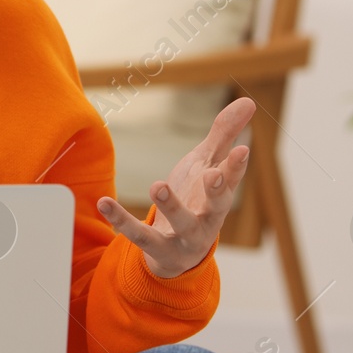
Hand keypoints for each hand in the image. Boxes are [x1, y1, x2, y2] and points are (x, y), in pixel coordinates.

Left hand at [96, 97, 255, 278]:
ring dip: (171, 206)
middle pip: (217, 207)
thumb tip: (249, 101)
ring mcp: (184, 237)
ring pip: (181, 223)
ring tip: (158, 185)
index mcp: (219, 197)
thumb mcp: (207, 165)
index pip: (232, 181)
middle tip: (212, 174)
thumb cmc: (195, 199)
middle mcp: (207, 219)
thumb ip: (224, 135)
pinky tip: (104, 202)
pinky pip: (138, 235)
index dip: (237, 167)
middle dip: (216, 191)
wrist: (177, 252)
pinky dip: (121, 219)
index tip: (243, 150)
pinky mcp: (157, 248)